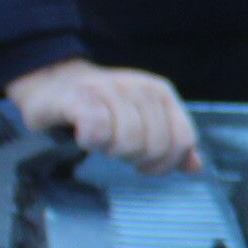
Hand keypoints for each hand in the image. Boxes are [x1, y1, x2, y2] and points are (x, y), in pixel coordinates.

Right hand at [6, 58, 200, 174]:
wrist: (52, 82)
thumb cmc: (99, 107)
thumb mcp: (142, 121)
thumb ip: (169, 142)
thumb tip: (195, 166)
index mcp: (160, 93)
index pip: (183, 140)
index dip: (165, 163)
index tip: (143, 163)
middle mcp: (139, 87)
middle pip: (155, 146)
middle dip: (135, 158)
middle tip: (115, 149)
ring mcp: (109, 89)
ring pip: (128, 141)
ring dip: (111, 150)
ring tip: (101, 141)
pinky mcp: (78, 96)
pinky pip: (97, 129)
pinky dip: (91, 141)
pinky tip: (84, 137)